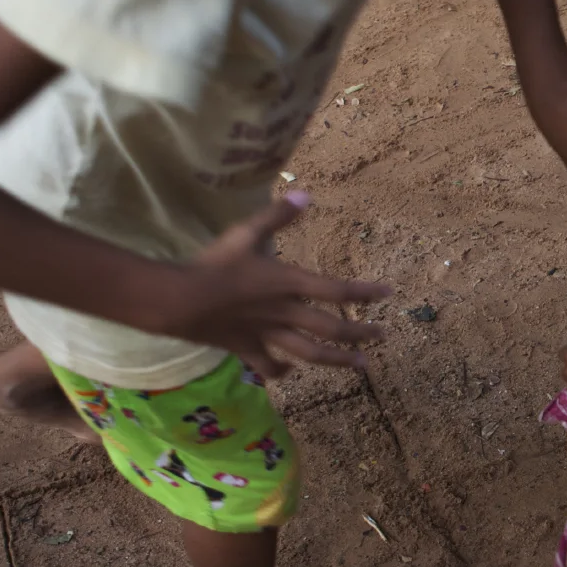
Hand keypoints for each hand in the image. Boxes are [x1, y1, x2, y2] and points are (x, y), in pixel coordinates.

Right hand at [152, 192, 390, 380]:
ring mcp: (267, 335)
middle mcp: (284, 313)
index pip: (336, 289)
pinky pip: (267, 366)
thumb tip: (306, 194)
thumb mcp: (245, 234)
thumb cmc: (214, 264)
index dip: (365, 292)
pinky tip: (290, 372)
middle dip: (360, 333)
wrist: (178, 301)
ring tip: (360, 366)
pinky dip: (280, 372)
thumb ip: (276, 216)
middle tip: (382, 336)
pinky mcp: (246, 349)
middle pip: (331, 328)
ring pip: (310, 354)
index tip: (388, 294)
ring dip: (338, 361)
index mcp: (288, 283)